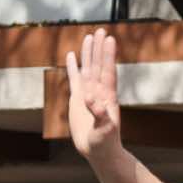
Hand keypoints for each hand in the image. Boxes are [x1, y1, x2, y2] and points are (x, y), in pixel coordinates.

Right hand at [65, 30, 126, 161]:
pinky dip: (74, 67)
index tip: (109, 40)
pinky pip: (75, 79)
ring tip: (89, 37)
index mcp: (107, 97)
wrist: (98, 151)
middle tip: (101, 30)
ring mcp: (88, 94)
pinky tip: (72, 55)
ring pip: (88, 69)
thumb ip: (101, 116)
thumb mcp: (104, 131)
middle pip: (98, 66)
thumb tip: (92, 100)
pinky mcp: (78, 100)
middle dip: (99, 49)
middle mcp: (99, 92)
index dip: (108, 56)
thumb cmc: (104, 143)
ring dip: (89, 54)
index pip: (107, 72)